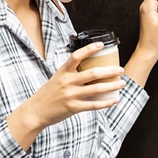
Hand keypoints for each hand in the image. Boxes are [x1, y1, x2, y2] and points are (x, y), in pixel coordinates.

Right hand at [6, 43, 123, 149]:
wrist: (36, 111)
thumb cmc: (48, 94)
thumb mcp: (57, 78)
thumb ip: (71, 74)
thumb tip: (89, 69)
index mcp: (62, 72)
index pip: (76, 56)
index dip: (89, 49)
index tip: (101, 45)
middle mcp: (67, 82)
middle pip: (92, 74)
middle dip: (109, 71)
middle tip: (120, 70)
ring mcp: (70, 95)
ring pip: (96, 89)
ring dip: (111, 86)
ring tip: (122, 84)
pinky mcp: (73, 108)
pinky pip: (93, 105)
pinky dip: (106, 103)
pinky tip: (114, 100)